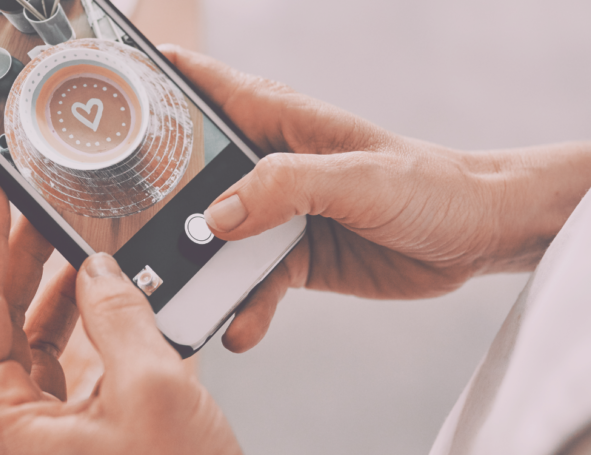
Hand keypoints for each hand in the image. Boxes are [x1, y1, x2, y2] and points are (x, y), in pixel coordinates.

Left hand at [0, 171, 240, 454]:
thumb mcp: (152, 391)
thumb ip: (120, 315)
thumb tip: (98, 267)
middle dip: (21, 250)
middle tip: (37, 193)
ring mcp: (30, 432)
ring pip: (31, 336)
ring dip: (55, 284)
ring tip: (76, 233)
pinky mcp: (65, 437)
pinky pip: (61, 364)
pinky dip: (83, 324)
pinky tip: (104, 290)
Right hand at [158, 44, 590, 351]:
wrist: (480, 234)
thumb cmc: (431, 183)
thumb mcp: (356, 176)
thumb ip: (284, 187)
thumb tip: (216, 216)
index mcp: (279, 121)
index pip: (205, 87)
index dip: (156, 82)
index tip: (110, 93)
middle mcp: (269, 165)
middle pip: (194, 175)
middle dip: (160, 200)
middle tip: (128, 228)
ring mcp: (277, 213)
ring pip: (214, 238)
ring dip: (198, 267)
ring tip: (184, 295)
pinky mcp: (292, 256)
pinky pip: (249, 282)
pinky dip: (240, 305)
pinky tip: (240, 325)